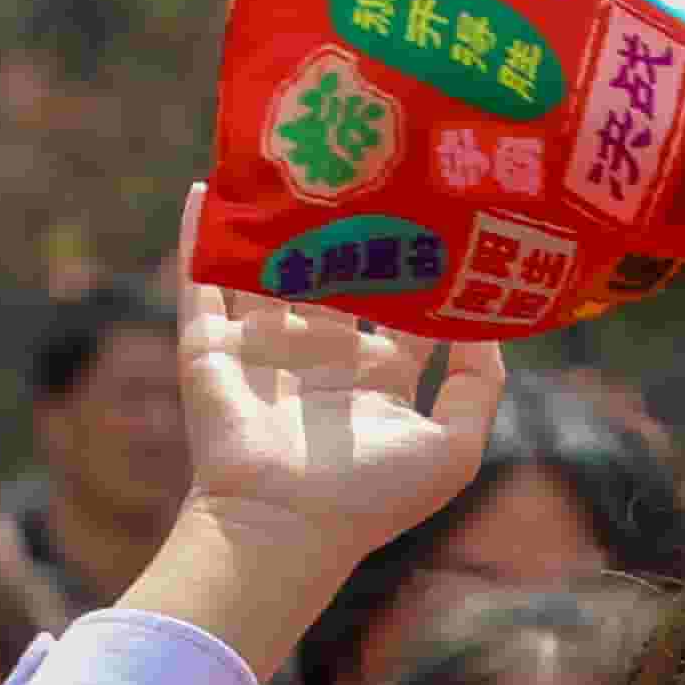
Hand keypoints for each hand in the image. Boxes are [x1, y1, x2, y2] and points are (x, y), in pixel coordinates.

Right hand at [124, 190, 508, 673]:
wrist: (283, 526)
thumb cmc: (372, 497)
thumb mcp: (453, 449)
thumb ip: (479, 386)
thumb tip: (484, 319)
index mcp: (377, 373)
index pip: (401, 300)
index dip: (418, 259)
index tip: (438, 206)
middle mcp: (322, 354)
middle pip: (336, 271)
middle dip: (350, 223)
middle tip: (368, 160)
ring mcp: (265, 348)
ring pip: (271, 267)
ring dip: (279, 220)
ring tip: (292, 159)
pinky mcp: (214, 349)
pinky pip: (203, 282)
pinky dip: (200, 237)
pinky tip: (206, 187)